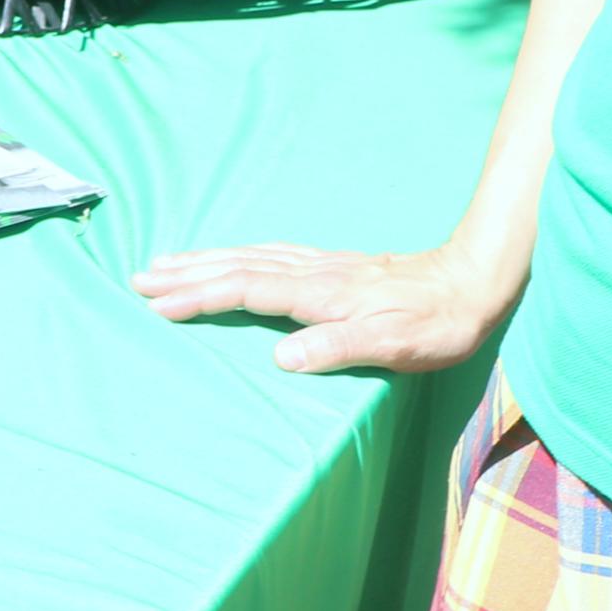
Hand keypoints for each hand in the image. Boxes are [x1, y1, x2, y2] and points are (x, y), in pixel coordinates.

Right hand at [129, 239, 513, 374]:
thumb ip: (336, 348)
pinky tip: (230, 256)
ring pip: (248, 256)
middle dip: (185, 273)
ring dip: (204, 260)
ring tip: (166, 262)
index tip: (157, 305)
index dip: (199, 297)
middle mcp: (312, 273)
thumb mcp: (393, 345)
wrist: (472, 281)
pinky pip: (269, 254)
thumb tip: (279, 356)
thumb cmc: (435, 324)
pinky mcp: (333, 265)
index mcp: (319, 295)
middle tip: (139, 277)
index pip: (244, 290)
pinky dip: (237, 254)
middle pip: (235, 267)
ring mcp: (321, 265)